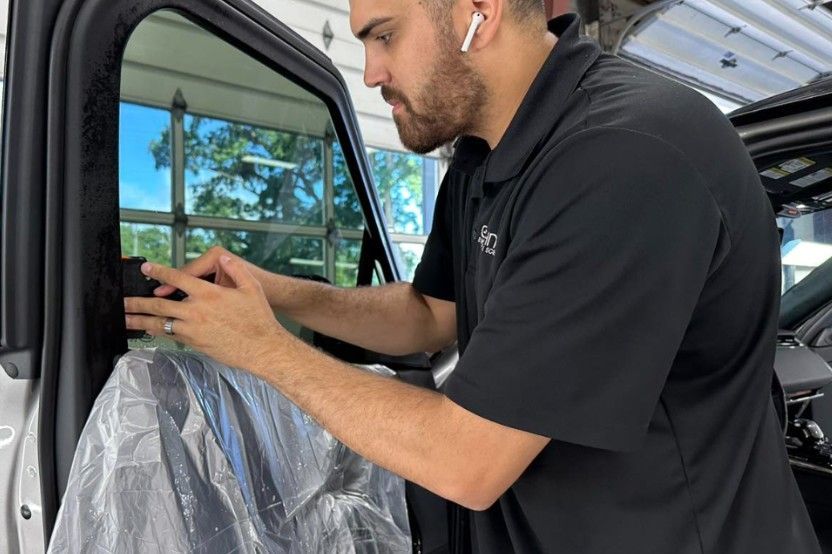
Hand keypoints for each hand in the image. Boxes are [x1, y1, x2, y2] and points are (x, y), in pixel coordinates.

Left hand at [124, 255, 289, 372]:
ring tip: (124, 319)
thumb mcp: (251, 288)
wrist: (262, 348)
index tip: (146, 269)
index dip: (159, 272)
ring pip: (160, 324)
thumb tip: (224, 258)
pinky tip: (150, 331)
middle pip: (159, 305)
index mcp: (208, 294)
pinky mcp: (195, 344)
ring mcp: (193, 330)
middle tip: (121, 301)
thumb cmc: (259, 319)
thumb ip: (235, 270)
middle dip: (137, 302)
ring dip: (140, 321)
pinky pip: (172, 336)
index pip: (177, 279)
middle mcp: (196, 311)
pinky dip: (159, 333)